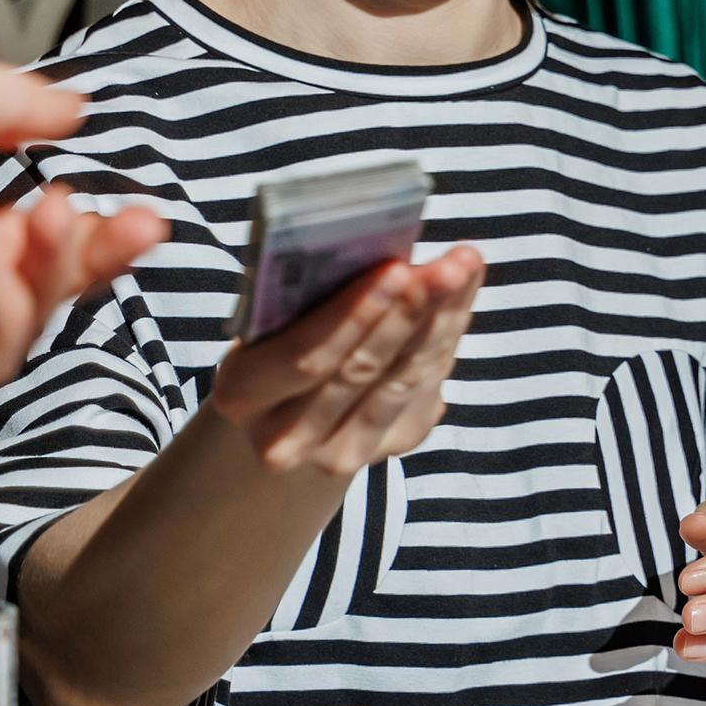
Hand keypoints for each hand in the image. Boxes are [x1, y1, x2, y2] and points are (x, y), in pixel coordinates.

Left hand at [0, 30, 167, 418]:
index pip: (15, 224)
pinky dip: (4, 314)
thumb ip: (17, 101)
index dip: (79, 219)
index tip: (130, 205)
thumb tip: (73, 107)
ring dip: (51, 271)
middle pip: (31, 278)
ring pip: (17, 319)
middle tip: (142, 226)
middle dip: (92, 252)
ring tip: (52, 221)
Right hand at [210, 248, 484, 476]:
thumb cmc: (276, 342)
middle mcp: (285, 439)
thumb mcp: (270, 321)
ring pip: (401, 381)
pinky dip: (446, 337)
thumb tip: (379, 250)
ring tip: (463, 269)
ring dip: (440, 320)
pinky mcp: (388, 449)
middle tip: (447, 267)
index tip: (395, 268)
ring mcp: (338, 454)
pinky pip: (424, 389)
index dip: (354, 314)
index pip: (303, 355)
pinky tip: (461, 294)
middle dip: (409, 312)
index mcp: (242, 394)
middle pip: (360, 370)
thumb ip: (308, 296)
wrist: (286, 414)